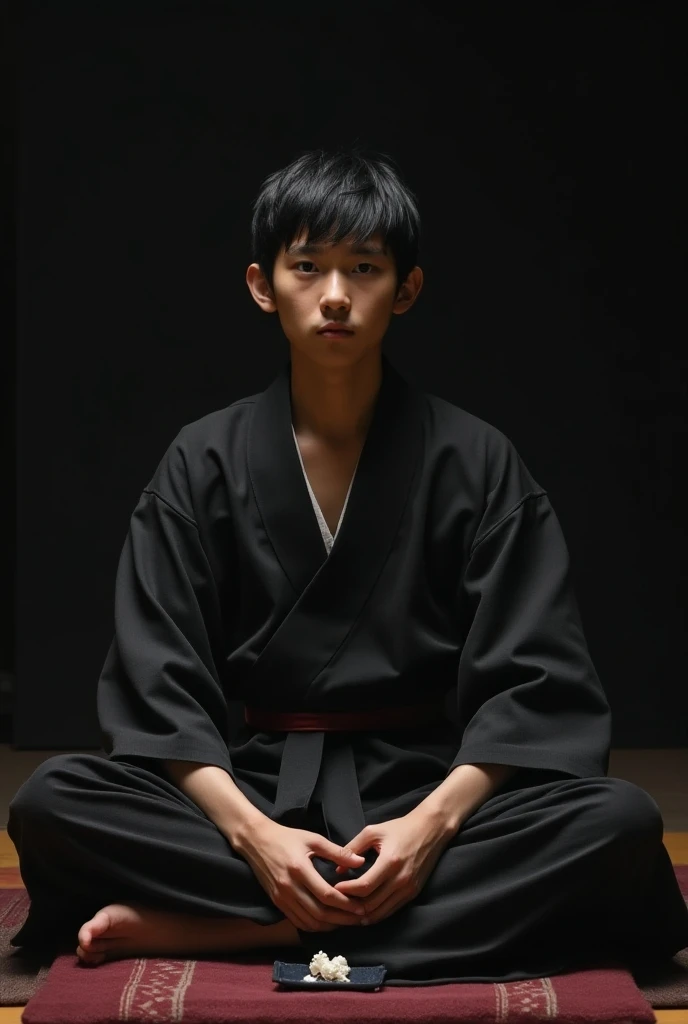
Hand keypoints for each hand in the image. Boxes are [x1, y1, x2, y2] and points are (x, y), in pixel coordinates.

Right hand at [235, 819, 368, 931]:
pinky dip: (314, 926)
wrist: (256, 841)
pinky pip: (298, 921)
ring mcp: (281, 897)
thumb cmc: (287, 837)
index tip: (361, 907)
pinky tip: (326, 922)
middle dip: (342, 919)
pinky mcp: (277, 902)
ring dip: (329, 926)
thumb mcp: (313, 839)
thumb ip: (337, 852)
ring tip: (346, 921)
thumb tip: (361, 861)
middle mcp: (289, 887)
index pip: (326, 895)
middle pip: (319, 914)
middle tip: (359, 918)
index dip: (346, 904)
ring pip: (309, 922)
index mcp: (299, 869)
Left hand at [332, 809, 456, 925]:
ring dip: (363, 914)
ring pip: (381, 912)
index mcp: (390, 861)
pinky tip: (365, 912)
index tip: (335, 887)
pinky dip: (376, 914)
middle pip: (371, 904)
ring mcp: (409, 888)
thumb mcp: (373, 832)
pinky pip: (391, 910)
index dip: (347, 890)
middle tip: (338, 902)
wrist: (431, 829)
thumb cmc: (400, 828)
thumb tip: (337, 870)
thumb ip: (352, 848)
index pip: (364, 886)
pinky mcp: (414, 893)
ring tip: (348, 910)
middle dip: (351, 905)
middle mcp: (401, 879)